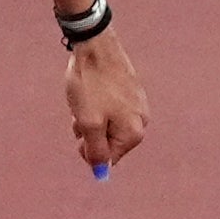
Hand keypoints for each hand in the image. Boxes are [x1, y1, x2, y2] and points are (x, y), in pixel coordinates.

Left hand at [63, 33, 150, 175]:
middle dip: (90, 132)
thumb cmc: (91, 84)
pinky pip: (112, 107)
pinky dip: (98, 103)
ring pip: (108, 123)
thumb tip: (100, 173)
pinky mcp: (132, 90)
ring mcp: (139, 105)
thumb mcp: (88, 123)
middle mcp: (142, 122)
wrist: (96, 45)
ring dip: (92, 117)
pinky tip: (91, 88)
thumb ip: (95, 151)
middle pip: (109, 140)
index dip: (88, 149)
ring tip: (83, 97)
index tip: (77, 131)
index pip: (109, 157)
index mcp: (133, 133)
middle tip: (78, 113)